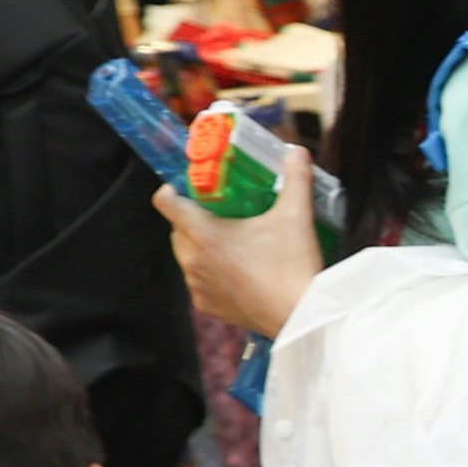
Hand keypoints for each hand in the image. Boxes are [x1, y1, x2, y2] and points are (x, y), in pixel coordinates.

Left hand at [158, 162, 321, 339]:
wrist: (301, 315)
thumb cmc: (293, 264)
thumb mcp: (297, 215)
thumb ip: (295, 179)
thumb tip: (297, 150)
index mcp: (203, 233)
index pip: (165, 202)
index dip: (173, 189)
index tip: (190, 187)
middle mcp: (190, 259)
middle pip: (177, 228)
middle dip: (194, 218)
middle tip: (225, 213)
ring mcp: (196, 285)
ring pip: (187, 255)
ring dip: (202, 246)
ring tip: (235, 244)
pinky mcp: (206, 305)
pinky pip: (199, 281)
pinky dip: (212, 273)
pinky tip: (238, 272)